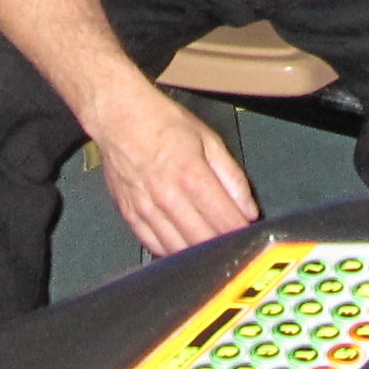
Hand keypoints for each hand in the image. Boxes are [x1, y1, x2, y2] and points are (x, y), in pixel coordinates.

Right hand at [96, 90, 258, 255]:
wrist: (119, 116)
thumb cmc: (162, 122)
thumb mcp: (209, 140)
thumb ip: (232, 176)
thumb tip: (247, 208)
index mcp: (192, 175)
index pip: (225, 221)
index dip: (242, 232)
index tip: (249, 234)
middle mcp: (168, 196)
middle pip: (203, 241)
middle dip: (222, 246)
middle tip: (231, 241)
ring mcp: (146, 209)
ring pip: (178, 250)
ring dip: (197, 252)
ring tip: (208, 243)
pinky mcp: (129, 214)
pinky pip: (153, 245)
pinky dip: (171, 250)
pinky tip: (182, 243)